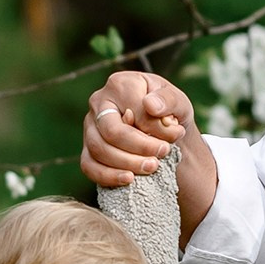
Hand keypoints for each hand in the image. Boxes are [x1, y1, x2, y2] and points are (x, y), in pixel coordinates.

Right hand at [82, 70, 193, 189]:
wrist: (162, 128)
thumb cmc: (167, 111)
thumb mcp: (177, 100)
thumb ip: (168, 101)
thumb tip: (151, 106)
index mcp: (120, 84)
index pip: (132, 110)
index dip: (154, 128)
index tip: (176, 135)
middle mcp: (99, 103)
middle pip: (111, 131)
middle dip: (140, 147)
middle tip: (163, 153)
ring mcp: (89, 127)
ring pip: (99, 149)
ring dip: (127, 163)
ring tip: (152, 167)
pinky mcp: (87, 149)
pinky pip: (89, 166)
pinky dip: (108, 176)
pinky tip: (129, 179)